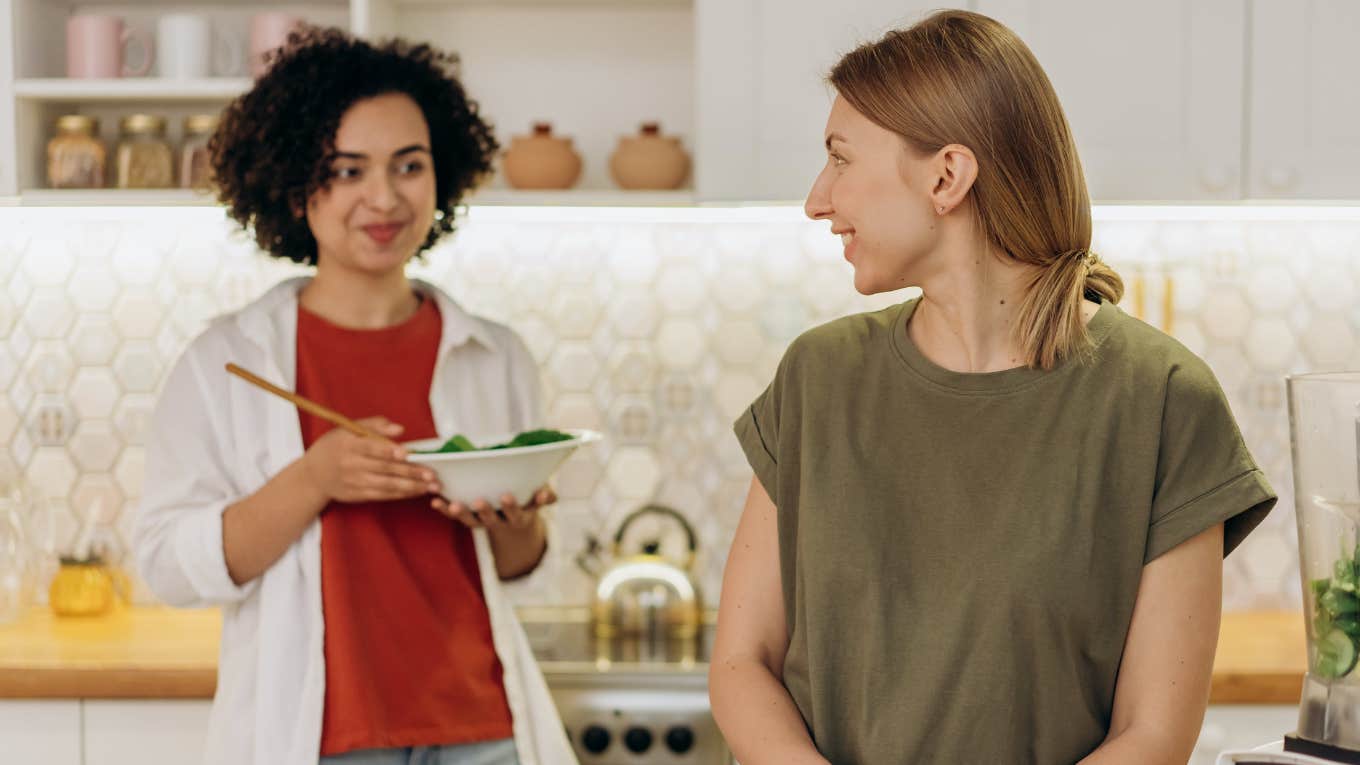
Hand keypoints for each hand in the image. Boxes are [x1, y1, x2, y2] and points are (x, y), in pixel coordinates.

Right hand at [300, 417, 440, 502]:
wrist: (313, 475)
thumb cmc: (335, 446)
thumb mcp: (347, 429)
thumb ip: (374, 425)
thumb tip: (400, 429)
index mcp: (349, 444)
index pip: (371, 447)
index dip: (389, 450)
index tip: (407, 453)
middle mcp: (351, 464)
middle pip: (384, 468)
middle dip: (410, 472)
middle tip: (431, 474)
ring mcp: (354, 482)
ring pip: (386, 485)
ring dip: (411, 487)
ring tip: (430, 486)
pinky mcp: (358, 495)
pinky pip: (383, 495)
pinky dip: (401, 494)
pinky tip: (416, 491)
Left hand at [433, 486, 556, 530]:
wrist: (515, 522)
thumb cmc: (529, 499)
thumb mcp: (540, 498)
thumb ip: (545, 496)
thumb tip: (546, 495)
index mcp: (518, 517)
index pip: (516, 514)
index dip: (512, 507)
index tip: (507, 496)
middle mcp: (499, 522)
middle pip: (491, 520)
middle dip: (485, 511)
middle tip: (479, 501)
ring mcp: (482, 521)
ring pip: (471, 521)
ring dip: (460, 513)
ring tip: (452, 505)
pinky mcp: (469, 518)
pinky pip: (455, 515)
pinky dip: (444, 509)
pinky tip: (434, 500)